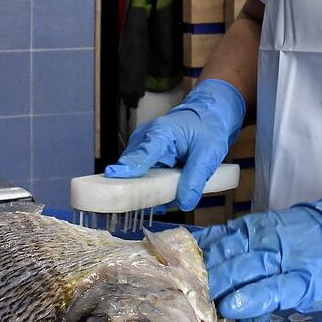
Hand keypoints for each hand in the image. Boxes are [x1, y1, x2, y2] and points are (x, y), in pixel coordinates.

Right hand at [105, 79, 245, 210]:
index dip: (129, 168)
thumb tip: (184, 204)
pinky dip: (154, 188)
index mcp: (160, 133)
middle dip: (145, 191)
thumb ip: (196, 178)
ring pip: (137, 177)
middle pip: (134, 170)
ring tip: (171, 198)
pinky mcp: (145, 158)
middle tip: (161, 204)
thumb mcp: (208, 153)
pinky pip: (143, 178)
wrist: (207, 116)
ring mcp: (142, 149)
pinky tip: (168, 195)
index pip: (142, 153)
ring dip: (152, 192)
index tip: (113, 178)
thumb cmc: (207, 129)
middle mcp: (144, 140)